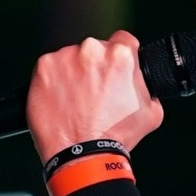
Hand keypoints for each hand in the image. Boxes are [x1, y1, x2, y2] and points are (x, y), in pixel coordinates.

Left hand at [26, 30, 164, 163]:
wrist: (83, 155)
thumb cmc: (117, 136)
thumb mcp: (152, 112)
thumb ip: (148, 88)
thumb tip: (141, 82)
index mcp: (121, 56)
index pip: (124, 41)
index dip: (122, 57)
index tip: (114, 70)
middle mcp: (92, 50)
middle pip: (96, 50)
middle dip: (97, 67)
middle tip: (95, 92)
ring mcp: (65, 57)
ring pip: (72, 58)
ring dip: (75, 73)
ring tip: (77, 100)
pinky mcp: (44, 68)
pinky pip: (52, 68)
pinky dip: (55, 81)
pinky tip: (62, 100)